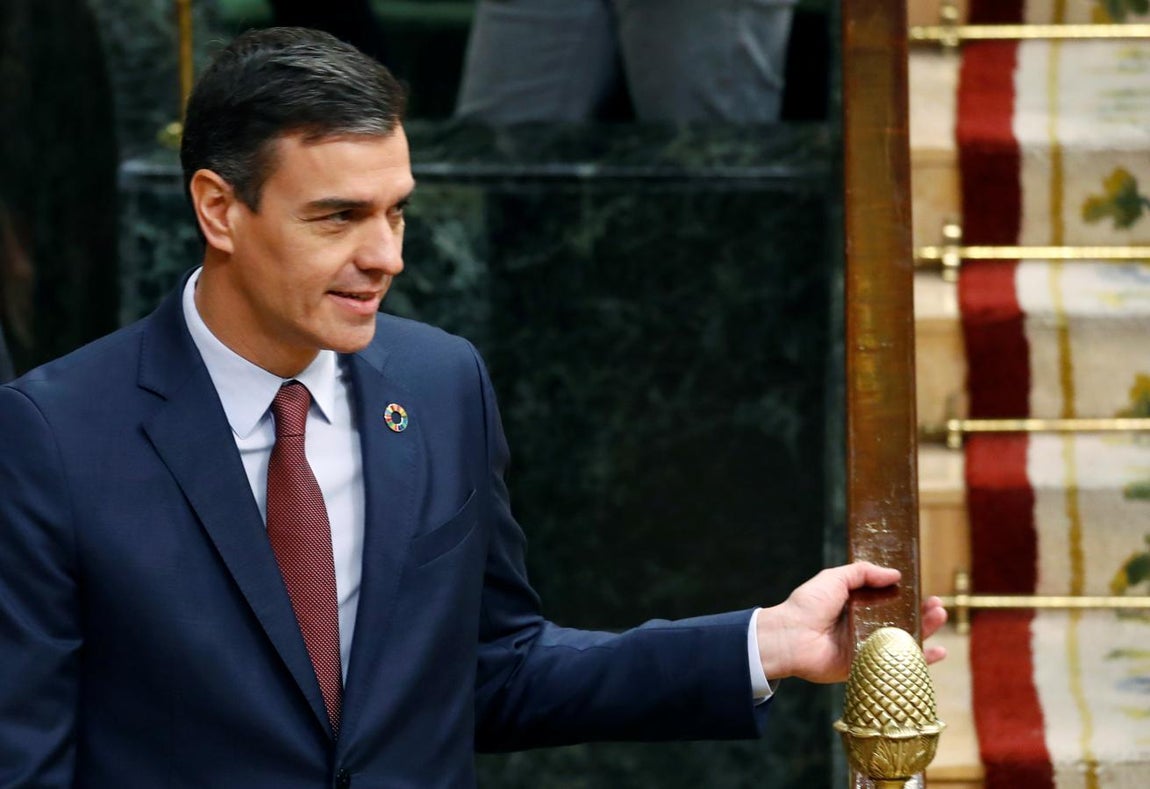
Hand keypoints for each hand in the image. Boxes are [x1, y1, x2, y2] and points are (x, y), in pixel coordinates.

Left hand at [755, 562, 947, 683]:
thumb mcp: (834, 578)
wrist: (790, 637)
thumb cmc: (808, 605)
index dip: (907, 595)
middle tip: (938, 605)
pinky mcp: (867, 668)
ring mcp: (867, 648)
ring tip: (939, 616)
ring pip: (903, 641)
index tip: (923, 588)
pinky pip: (897, 665)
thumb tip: (895, 574)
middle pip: (901, 621)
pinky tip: (938, 652)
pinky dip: (919, 661)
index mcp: (855, 606)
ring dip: (925, 630)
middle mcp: (864, 627)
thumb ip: (862, 573)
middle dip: (922, 613)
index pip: (888, 600)